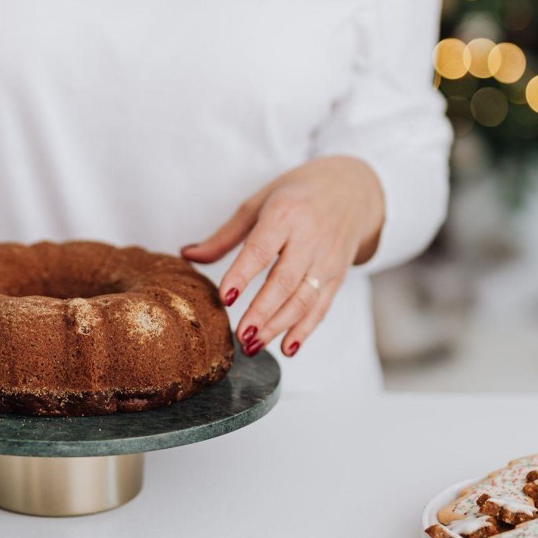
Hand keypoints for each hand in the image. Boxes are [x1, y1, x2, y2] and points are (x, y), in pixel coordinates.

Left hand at [181, 157, 384, 357]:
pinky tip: (287, 348)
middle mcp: (309, 238)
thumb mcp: (259, 204)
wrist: (352, 189)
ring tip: (253, 345)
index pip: (261, 249)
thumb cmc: (296, 195)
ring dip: (279, 326)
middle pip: (284, 280)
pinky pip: (322, 307)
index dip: (242, 275)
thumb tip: (186, 255)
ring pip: (303, 299)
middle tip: (240, 336)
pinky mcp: (338, 275)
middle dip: (262, 311)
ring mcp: (326, 259)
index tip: (224, 297)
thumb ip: (224, 236)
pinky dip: (305, 330)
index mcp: (285, 214)